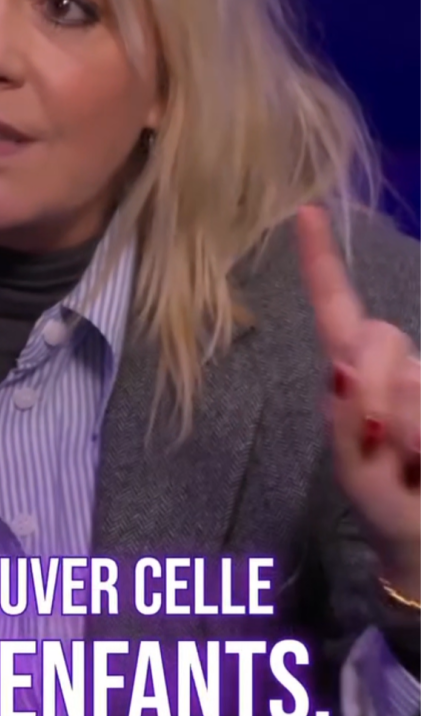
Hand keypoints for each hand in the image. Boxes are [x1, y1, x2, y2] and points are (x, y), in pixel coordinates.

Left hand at [296, 205, 420, 599]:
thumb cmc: (389, 504)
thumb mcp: (356, 471)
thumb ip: (350, 419)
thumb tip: (348, 366)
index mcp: (353, 374)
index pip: (336, 309)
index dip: (321, 262)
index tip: (305, 211)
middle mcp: (393, 366)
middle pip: (380, 338)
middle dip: (378, 386)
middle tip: (387, 445)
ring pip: (415, 376)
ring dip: (412, 427)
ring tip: (414, 462)